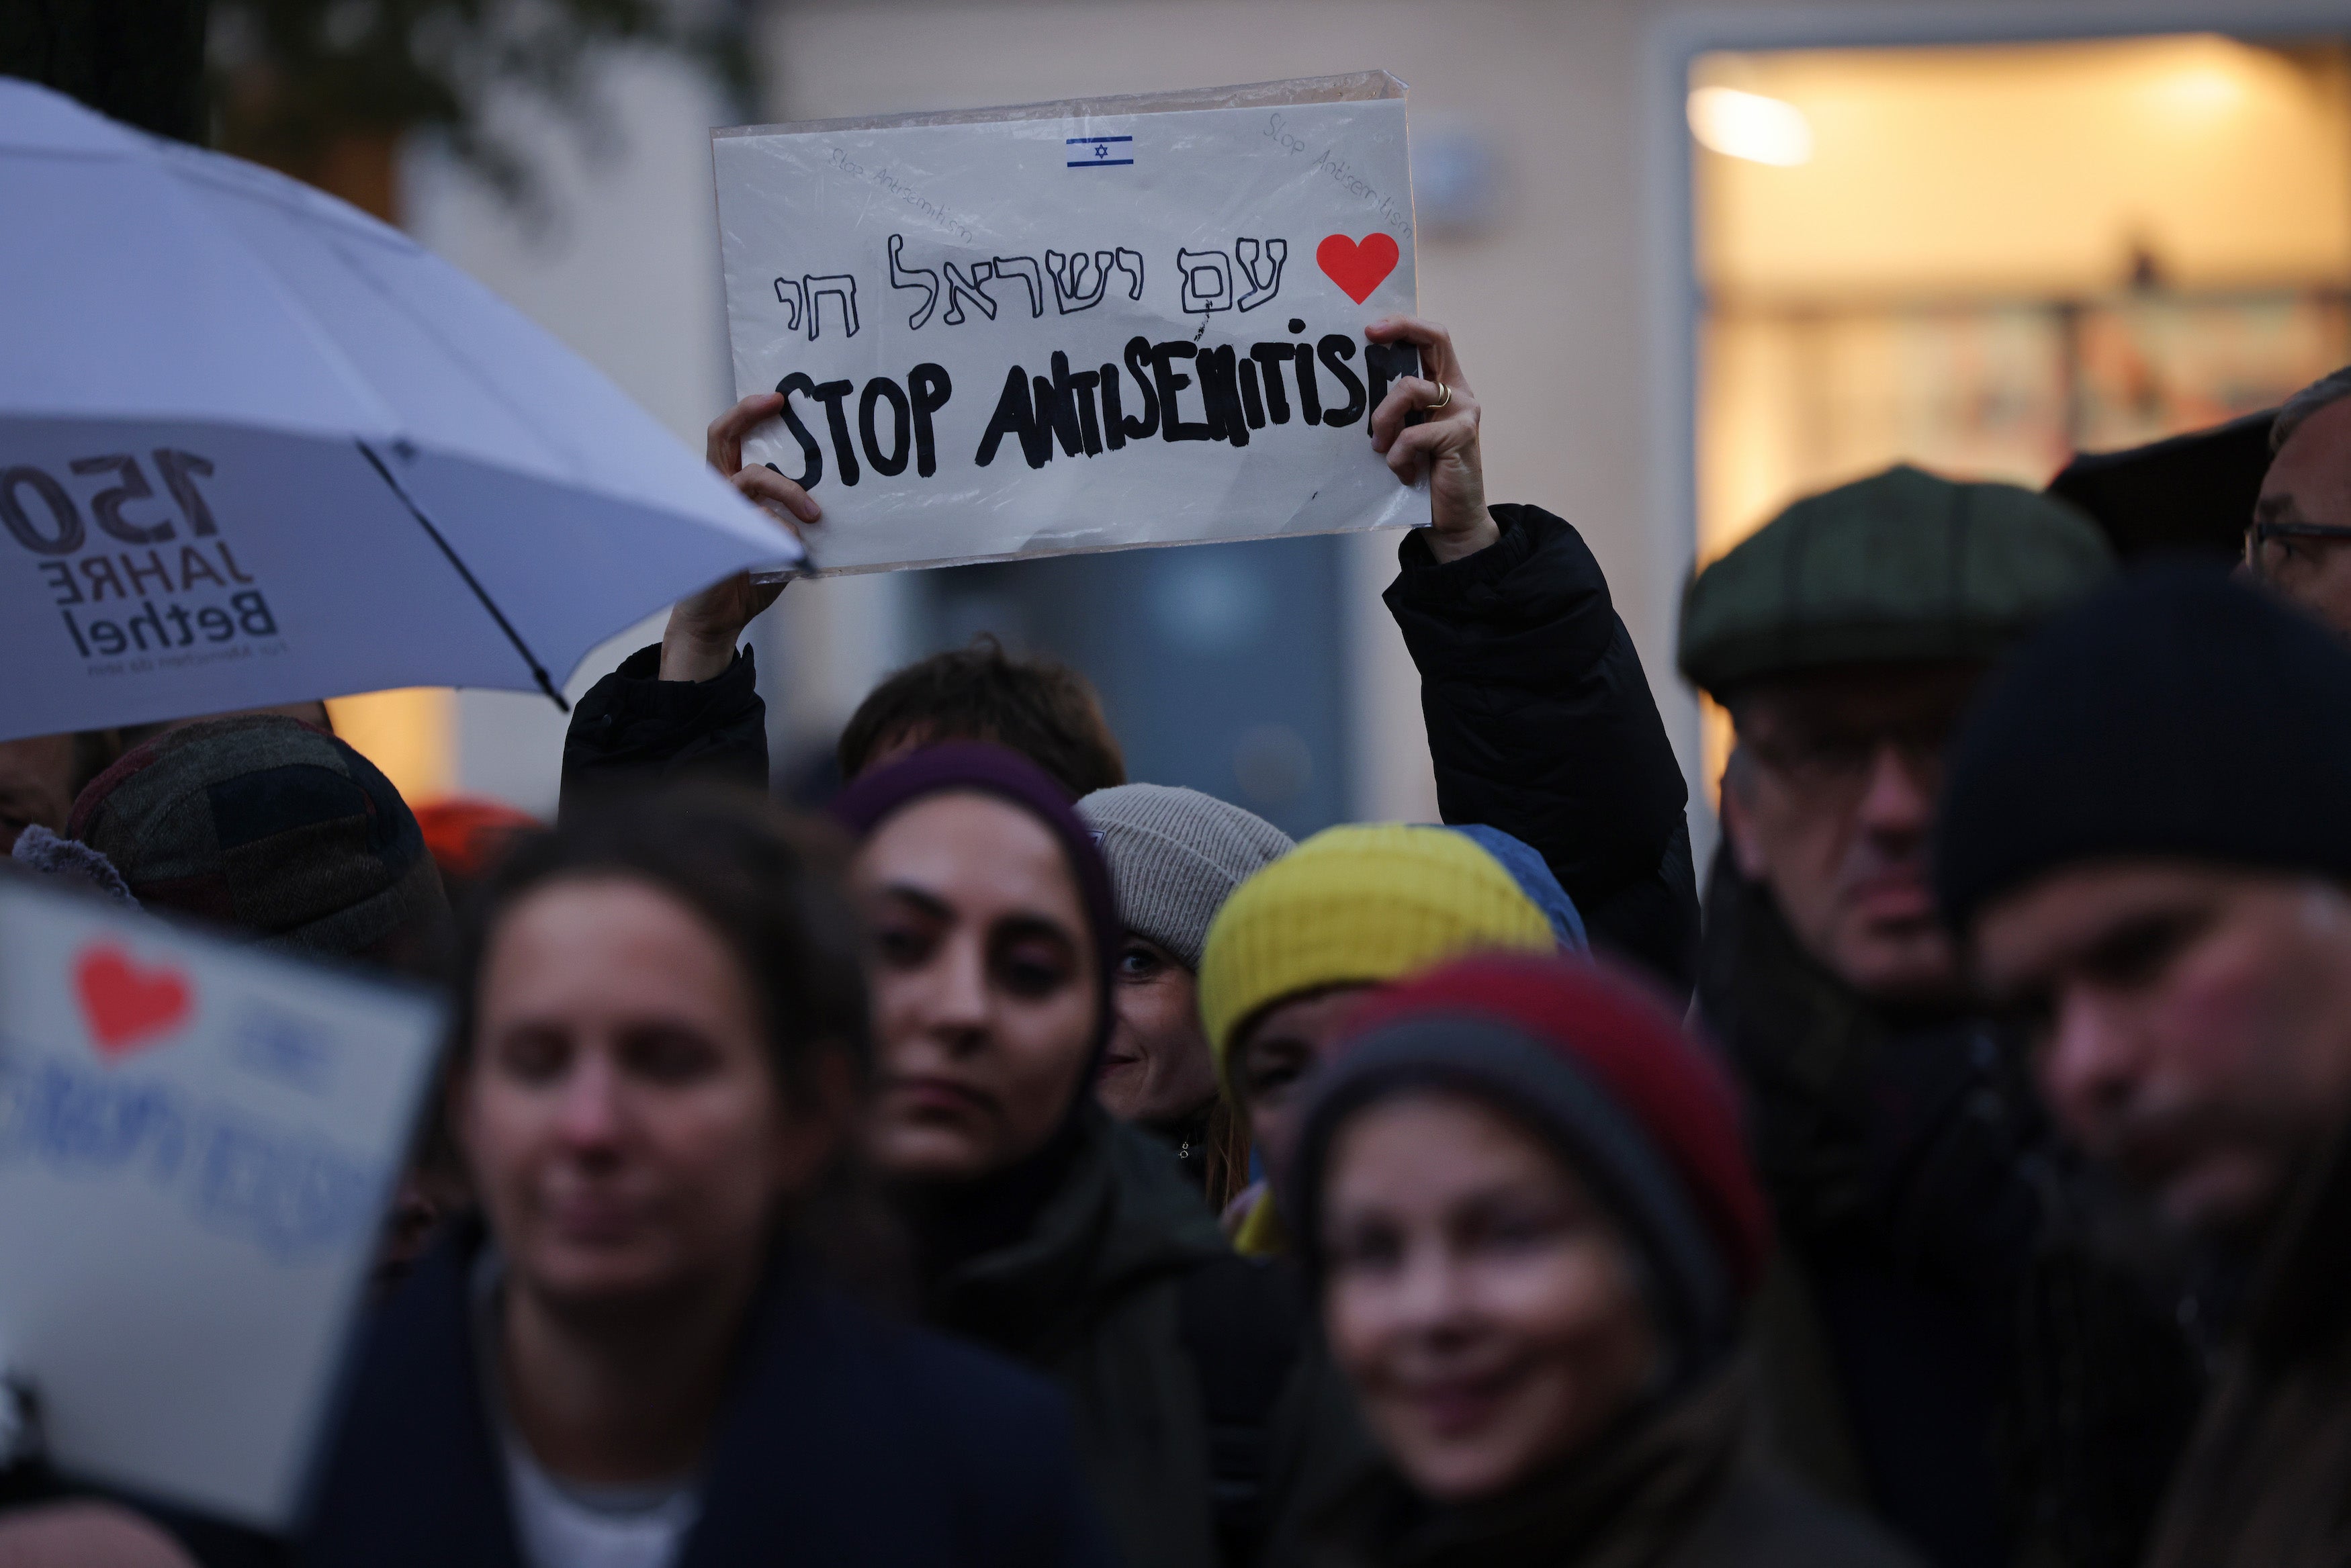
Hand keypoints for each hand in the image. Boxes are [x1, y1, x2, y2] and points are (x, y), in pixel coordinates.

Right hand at [661, 393, 823, 681]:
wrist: (719, 620)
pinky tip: (797, 548)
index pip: (731, 438)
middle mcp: (716, 492)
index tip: (778, 397)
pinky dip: (781, 534)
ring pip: (749, 478)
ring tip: (814, 513)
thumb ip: (794, 516)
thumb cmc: (748, 575)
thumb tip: (837, 499)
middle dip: (748, 414)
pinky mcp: (717, 542)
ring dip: (787, 489)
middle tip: (780, 404)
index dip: (748, 412)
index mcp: (728, 486)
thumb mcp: (778, 539)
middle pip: (722, 438)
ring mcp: (714, 514)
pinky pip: (753, 525)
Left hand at [1366, 316, 1492, 563]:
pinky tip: (1403, 473)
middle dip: (1399, 329)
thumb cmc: (1424, 478)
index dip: (1404, 325)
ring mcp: (1463, 412)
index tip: (1370, 329)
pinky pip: (1413, 434)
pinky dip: (1398, 456)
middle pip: (1434, 340)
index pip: (1432, 339)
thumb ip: (1395, 410)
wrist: (1452, 522)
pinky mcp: (1461, 435)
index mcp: (1445, 387)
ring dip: (1384, 419)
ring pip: (1409, 390)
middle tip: (1368, 337)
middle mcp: (1458, 393)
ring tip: (1383, 449)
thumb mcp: (1405, 435)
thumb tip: (1356, 388)